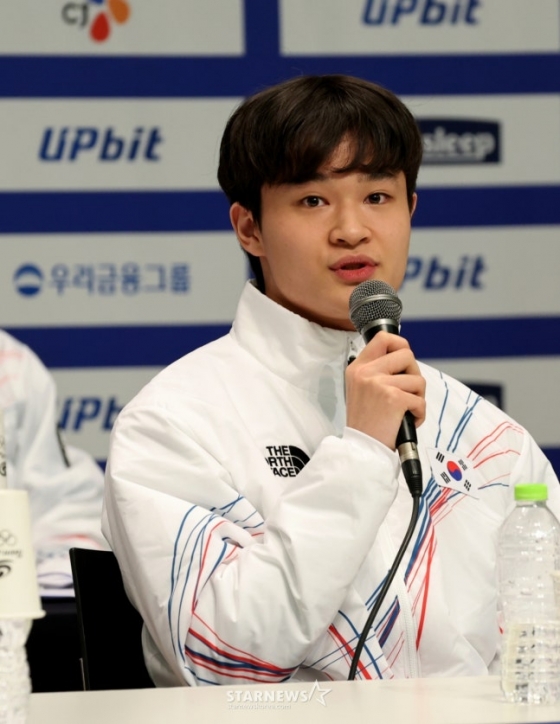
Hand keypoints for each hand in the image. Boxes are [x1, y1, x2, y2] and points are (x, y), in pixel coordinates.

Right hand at [345, 331, 425, 449]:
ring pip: (417, 379)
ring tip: (404, 410)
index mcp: (358, 368)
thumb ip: (377, 370)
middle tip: (407, 391)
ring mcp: (379, 384)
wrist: (362, 447)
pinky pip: (420, 400)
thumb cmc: (365, 422)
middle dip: (414, 373)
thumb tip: (404, 358)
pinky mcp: (394, 398)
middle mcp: (366, 372)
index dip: (400, 344)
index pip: (383, 338)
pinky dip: (419, 413)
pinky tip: (407, 420)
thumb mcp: (360, 388)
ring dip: (417, 397)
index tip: (404, 358)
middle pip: (407, 355)